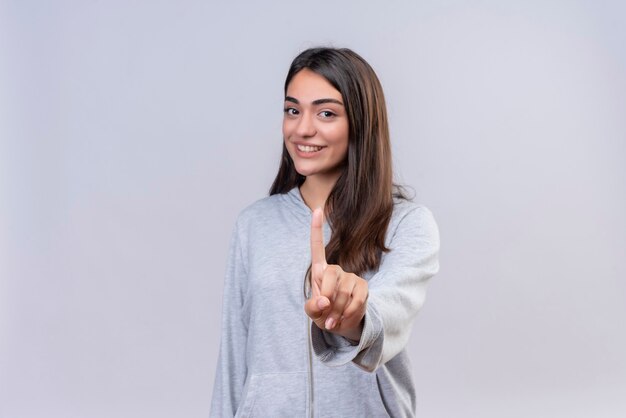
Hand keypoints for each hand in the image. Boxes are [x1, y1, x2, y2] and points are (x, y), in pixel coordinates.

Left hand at [304, 208, 367, 341]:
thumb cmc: (323, 314)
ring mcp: (351, 277)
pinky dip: (348, 314)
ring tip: (333, 319)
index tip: (317, 208)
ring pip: (343, 292)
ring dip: (336, 311)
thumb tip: (324, 301)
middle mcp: (336, 270)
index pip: (317, 247)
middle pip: (330, 274)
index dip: (316, 228)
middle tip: (325, 313)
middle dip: (326, 297)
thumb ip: (312, 307)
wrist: (342, 325)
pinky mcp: (363, 287)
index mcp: (319, 271)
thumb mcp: (312, 312)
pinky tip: (343, 319)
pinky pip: (356, 300)